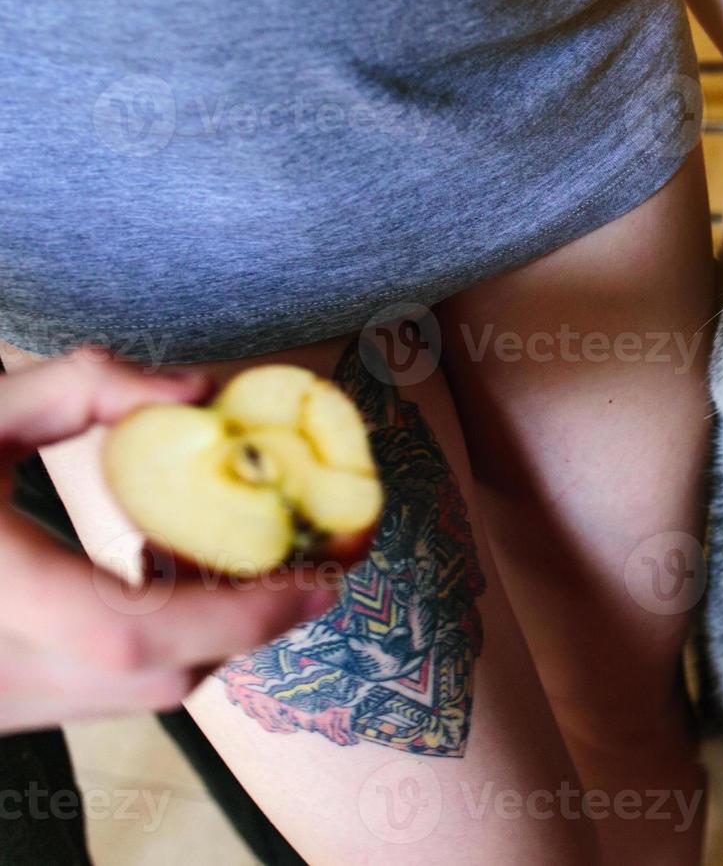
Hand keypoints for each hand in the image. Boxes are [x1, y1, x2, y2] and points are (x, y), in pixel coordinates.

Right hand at [0, 350, 340, 733]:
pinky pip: (116, 692)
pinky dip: (166, 640)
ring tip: (227, 548)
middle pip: (164, 674)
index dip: (236, 614)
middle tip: (307, 553)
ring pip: (148, 692)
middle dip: (252, 617)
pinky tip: (159, 571)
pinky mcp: (6, 711)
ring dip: (213, 627)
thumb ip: (82, 385)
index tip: (318, 580)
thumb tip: (198, 389)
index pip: (130, 632)